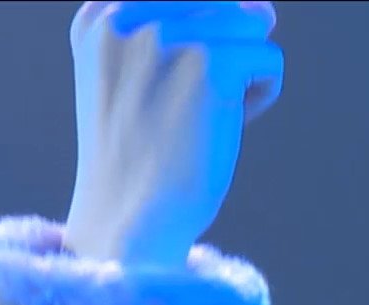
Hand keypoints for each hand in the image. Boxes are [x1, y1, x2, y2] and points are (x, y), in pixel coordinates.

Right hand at [63, 1, 282, 266]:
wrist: (130, 219)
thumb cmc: (142, 156)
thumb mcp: (135, 77)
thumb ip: (181, 28)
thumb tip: (263, 8)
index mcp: (99, 14)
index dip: (196, 40)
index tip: (172, 86)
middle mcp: (126, 12)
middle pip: (221, 4)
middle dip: (223, 53)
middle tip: (186, 106)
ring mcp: (168, 33)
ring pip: (250, 24)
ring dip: (242, 72)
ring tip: (202, 114)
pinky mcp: (210, 61)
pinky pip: (268, 59)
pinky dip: (258, 97)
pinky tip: (220, 127)